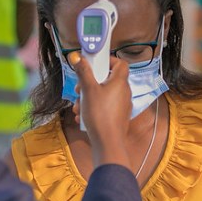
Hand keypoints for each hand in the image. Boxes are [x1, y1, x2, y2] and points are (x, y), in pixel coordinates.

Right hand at [69, 52, 131, 169]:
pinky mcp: (117, 117)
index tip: (94, 64)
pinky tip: (82, 116)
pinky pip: (104, 107)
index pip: (120, 63)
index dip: (108, 61)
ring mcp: (121, 105)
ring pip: (103, 95)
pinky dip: (93, 109)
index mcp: (120, 82)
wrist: (107, 143)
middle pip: (106, 80)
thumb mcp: (88, 90)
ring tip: (79, 106)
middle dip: (90, 83)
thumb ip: (83, 72)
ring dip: (88, 98)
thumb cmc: (100, 115)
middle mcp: (124, 92)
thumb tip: (78, 57)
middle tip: (79, 89)